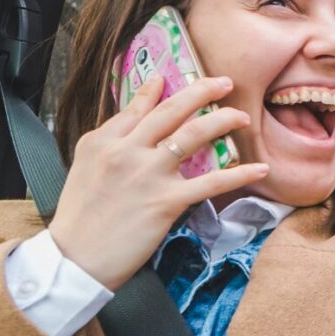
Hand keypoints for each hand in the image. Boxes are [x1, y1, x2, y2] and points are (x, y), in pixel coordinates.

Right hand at [48, 74, 269, 290]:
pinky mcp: (166, 201)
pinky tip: (260, 169)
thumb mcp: (85, 167)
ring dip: (223, 121)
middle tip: (225, 83)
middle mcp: (126, 151)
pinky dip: (240, 175)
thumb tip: (135, 121)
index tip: (177, 75)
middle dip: (203, 91)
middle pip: (172, 111)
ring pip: (194, 135)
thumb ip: (110, 142)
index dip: (160, 89)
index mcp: (104, 141)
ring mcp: (148, 174)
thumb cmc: (79, 218)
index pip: (139, 107)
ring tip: (243, 117)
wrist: (74, 259)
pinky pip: (211, 182)